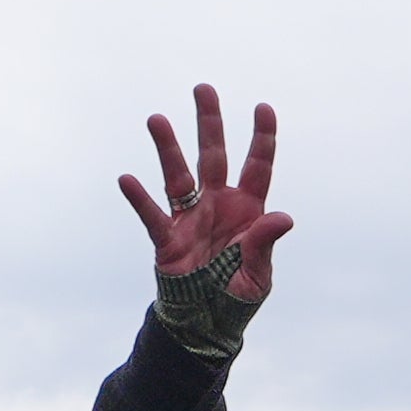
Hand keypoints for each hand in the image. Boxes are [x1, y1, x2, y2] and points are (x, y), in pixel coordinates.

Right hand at [113, 85, 291, 301]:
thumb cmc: (236, 296)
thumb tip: (283, 217)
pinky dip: (139, 198)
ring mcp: (190, 218)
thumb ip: (265, 244)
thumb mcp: (259, 274)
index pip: (257, 166)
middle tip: (203, 88)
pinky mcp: (166, 238)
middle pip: (212, 155)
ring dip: (168, 148)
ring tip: (156, 118)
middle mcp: (217, 205)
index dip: (262, 138)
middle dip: (209, 123)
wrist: (207, 322)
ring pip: (177, 175)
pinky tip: (128, 178)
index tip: (262, 107)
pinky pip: (151, 214)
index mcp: (247, 210)